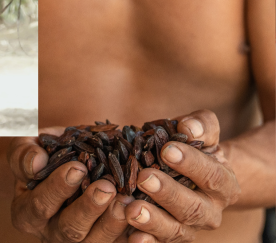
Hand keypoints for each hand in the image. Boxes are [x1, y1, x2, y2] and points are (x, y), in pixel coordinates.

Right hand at [9, 131, 131, 241]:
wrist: (68, 162)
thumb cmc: (44, 153)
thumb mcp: (26, 147)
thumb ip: (24, 154)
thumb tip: (36, 163)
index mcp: (27, 212)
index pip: (40, 204)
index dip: (58, 188)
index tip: (77, 168)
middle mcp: (51, 232)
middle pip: (70, 229)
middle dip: (89, 209)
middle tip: (106, 187)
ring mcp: (80, 242)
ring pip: (95, 242)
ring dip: (112, 223)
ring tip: (127, 200)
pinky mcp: (103, 242)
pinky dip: (132, 239)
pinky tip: (144, 226)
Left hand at [124, 110, 239, 242]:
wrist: (191, 174)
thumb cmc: (192, 147)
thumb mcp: (203, 131)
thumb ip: (201, 124)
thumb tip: (189, 126)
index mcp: (224, 184)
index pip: (212, 175)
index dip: (191, 164)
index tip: (168, 150)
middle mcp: (210, 211)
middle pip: (193, 207)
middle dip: (168, 193)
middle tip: (145, 177)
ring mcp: (189, 227)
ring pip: (176, 230)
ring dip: (153, 221)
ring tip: (131, 208)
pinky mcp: (167, 236)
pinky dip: (146, 241)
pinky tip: (131, 235)